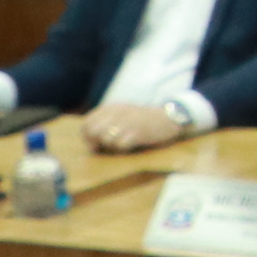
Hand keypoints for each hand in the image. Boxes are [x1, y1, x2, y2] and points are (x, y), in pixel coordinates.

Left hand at [83, 102, 198, 153]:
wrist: (169, 118)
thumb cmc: (144, 120)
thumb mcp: (122, 114)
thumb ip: (106, 121)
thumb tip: (89, 140)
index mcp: (111, 107)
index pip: (87, 123)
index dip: (87, 136)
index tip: (96, 143)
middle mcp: (117, 112)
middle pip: (93, 131)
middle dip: (96, 143)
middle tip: (105, 148)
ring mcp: (127, 121)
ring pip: (105, 139)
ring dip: (111, 146)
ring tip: (121, 145)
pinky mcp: (137, 132)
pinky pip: (120, 145)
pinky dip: (123, 149)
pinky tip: (131, 145)